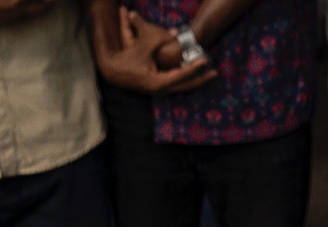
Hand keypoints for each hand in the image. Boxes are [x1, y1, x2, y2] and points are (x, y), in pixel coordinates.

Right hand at [93, 2, 213, 87]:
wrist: (112, 70)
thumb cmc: (127, 57)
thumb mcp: (143, 45)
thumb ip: (159, 39)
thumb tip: (175, 35)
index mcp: (158, 82)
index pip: (181, 75)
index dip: (194, 67)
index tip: (205, 60)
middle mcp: (161, 90)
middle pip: (186, 86)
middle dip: (202, 79)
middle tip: (215, 73)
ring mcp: (160, 90)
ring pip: (183, 87)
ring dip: (197, 81)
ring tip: (210, 75)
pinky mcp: (158, 87)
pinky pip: (177, 85)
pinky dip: (187, 80)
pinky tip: (196, 76)